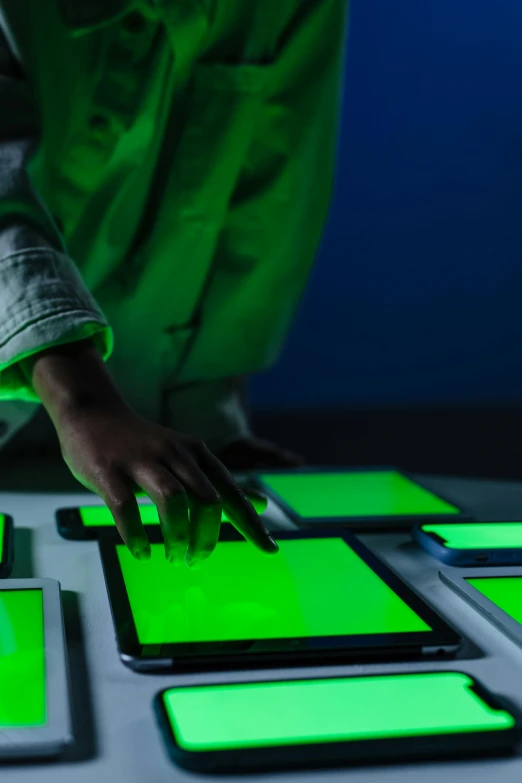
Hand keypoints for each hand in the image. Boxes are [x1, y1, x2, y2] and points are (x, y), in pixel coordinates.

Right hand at [23, 341, 277, 566]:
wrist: (94, 412)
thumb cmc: (145, 444)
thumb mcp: (189, 457)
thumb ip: (219, 482)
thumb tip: (260, 503)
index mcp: (196, 453)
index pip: (231, 492)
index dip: (252, 523)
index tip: (270, 550)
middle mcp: (175, 453)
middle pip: (206, 499)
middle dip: (206, 536)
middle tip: (196, 560)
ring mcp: (142, 460)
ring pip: (172, 500)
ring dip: (177, 536)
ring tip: (174, 558)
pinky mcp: (110, 470)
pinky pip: (126, 508)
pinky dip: (136, 536)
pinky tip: (142, 553)